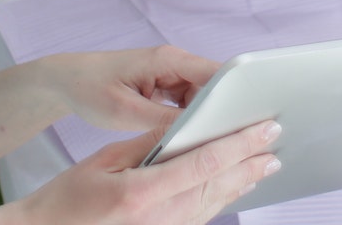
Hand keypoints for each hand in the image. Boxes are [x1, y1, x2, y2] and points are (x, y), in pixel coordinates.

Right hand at [15, 123, 281, 224]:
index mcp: (141, 194)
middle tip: (275, 145)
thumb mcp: (101, 162)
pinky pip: (198, 220)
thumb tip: (180, 126)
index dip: (239, 145)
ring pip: (212, 206)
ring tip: (264, 165)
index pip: (204, 163)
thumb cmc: (65, 200)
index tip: (264, 129)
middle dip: (249, 164)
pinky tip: (231, 190)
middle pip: (216, 187)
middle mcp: (158, 220)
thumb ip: (145, 144)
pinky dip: (219, 201)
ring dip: (240, 184)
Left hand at [37, 46, 219, 135]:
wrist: (65, 81)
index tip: (247, 119)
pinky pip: (188, 103)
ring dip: (203, 118)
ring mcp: (170, 74)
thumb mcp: (125, 111)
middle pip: (214, 87)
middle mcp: (174, 63)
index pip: (217, 73)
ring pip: (203, 98)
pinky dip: (189, 120)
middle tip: (224, 140)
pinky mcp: (164, 86)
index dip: (236, 95)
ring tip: (202, 141)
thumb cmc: (90, 88)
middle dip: (221, 112)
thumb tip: (197, 133)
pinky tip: (184, 138)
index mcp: (168, 59)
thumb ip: (163, 121)